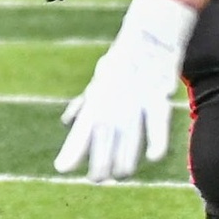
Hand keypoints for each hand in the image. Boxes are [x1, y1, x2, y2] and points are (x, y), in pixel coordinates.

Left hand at [55, 0, 196, 180]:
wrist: (146, 37)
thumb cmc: (120, 65)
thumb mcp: (98, 84)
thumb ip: (84, 105)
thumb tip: (67, 121)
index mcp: (97, 102)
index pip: (82, 131)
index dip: (73, 150)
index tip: (61, 169)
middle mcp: (112, 103)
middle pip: (104, 136)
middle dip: (100, 160)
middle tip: (96, 180)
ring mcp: (134, 100)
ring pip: (128, 133)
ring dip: (125, 156)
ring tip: (120, 176)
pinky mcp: (157, 96)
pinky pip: (157, 121)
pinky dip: (155, 139)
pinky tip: (153, 158)